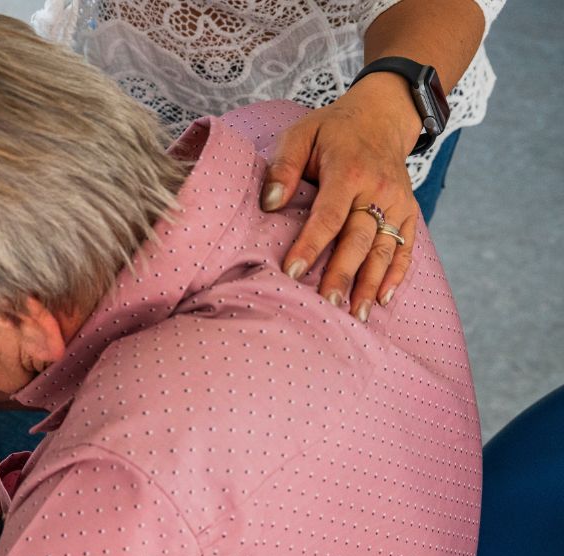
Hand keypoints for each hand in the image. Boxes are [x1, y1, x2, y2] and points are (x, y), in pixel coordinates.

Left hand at [261, 73, 423, 321]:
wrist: (381, 117)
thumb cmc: (330, 131)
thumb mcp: (300, 134)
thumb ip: (282, 167)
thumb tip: (269, 203)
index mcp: (349, 171)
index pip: (328, 215)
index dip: (311, 244)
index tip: (292, 271)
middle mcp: (378, 190)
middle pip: (359, 239)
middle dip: (343, 274)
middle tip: (327, 305)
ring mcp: (398, 203)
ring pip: (384, 249)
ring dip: (370, 284)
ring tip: (355, 315)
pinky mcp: (409, 212)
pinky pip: (406, 247)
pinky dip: (396, 274)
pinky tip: (382, 298)